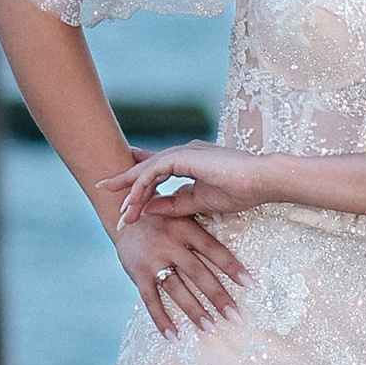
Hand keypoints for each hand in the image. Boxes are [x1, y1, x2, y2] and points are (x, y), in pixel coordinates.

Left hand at [99, 137, 275, 235]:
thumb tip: (149, 209)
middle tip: (103, 189)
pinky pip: (154, 172)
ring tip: (121, 213)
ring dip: (132, 191)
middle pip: (146, 167)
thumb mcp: (199, 203)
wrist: (262, 180)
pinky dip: (142, 188)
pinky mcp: (184, 156)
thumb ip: (174, 204)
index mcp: (189, 161)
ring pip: (147, 170)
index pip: (156, 169)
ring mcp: (184, 152)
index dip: (136, 180)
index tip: (121, 194)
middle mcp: (184, 153)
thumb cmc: (240, 190)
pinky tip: (133, 203)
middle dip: (125, 182)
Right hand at [107, 193, 247, 337]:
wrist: (120, 215)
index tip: (249, 284)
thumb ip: (202, 223)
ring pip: (176, 288)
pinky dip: (161, 320)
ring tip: (210, 327)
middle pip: (197, 272)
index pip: (213, 249)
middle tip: (234, 316)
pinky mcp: (137, 273)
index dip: (231, 266)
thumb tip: (229, 219)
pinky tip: (174, 337)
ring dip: (194, 310)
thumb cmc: (161, 217)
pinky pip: (150, 300)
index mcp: (185, 227)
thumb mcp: (181, 213)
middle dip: (217, 295)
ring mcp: (152, 259)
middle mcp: (169, 243)